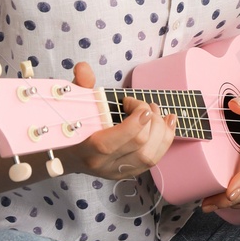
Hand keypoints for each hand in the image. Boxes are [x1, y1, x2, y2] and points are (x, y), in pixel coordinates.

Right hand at [54, 60, 178, 181]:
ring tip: (155, 110)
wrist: (70, 155)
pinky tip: (169, 122)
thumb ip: (79, 86)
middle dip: (148, 119)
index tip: (133, 103)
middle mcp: (104, 165)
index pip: (108, 144)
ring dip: (160, 129)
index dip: (130, 123)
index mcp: (85, 150)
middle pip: (137, 147)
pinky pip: (155, 160)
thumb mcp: (72, 104)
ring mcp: (118, 171)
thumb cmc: (72, 127)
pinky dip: (166, 139)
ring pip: (150, 156)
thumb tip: (84, 68)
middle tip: (144, 104)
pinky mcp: (130, 172)